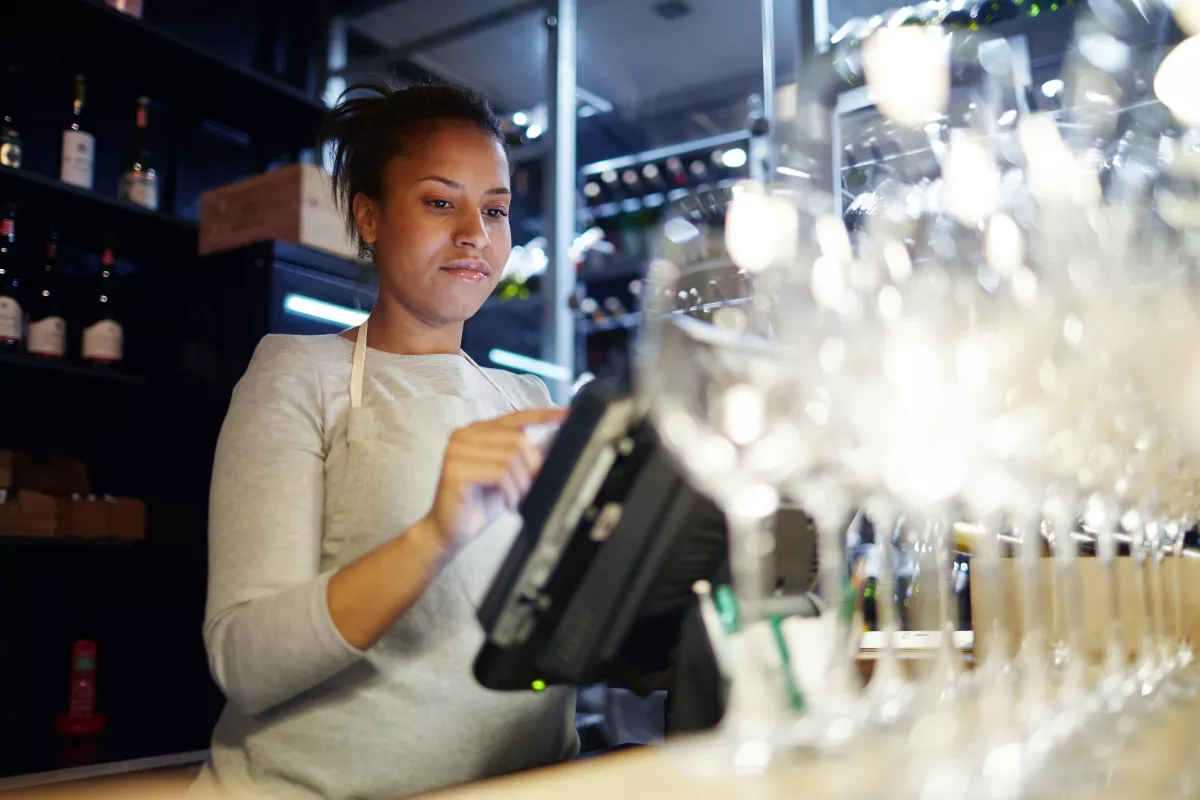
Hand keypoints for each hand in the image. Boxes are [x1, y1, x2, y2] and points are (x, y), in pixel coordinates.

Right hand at [423, 408, 566, 551]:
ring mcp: (457, 449)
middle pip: (518, 439)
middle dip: (532, 467)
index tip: (567, 415)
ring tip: (516, 498)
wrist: (450, 531)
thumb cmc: (479, 503)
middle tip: (529, 488)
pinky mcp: (455, 468)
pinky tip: (507, 502)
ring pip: (511, 456)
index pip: (516, 417)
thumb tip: (558, 443)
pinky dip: (510, 491)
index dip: (544, 415)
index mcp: (478, 431)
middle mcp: (465, 434)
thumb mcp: (509, 476)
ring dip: (521, 483)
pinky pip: (499, 473)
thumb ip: (526, 458)